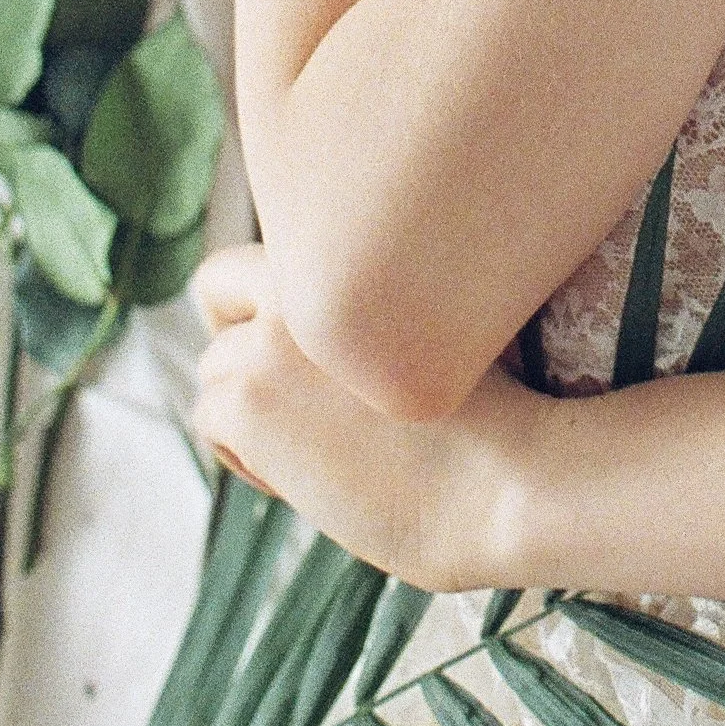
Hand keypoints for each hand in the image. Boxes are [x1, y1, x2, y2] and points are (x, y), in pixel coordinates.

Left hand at [190, 243, 535, 592]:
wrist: (513, 480)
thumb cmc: (506, 413)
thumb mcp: (447, 319)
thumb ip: (377, 302)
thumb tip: (327, 329)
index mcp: (354, 244)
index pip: (266, 247)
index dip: (271, 298)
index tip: (306, 350)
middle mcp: (303, 273)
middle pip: (217, 291)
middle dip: (243, 343)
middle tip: (296, 400)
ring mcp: (269, 336)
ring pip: (215, 368)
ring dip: (252, 409)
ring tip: (324, 448)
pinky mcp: (249, 400)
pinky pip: (211, 419)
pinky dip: (246, 455)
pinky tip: (312, 475)